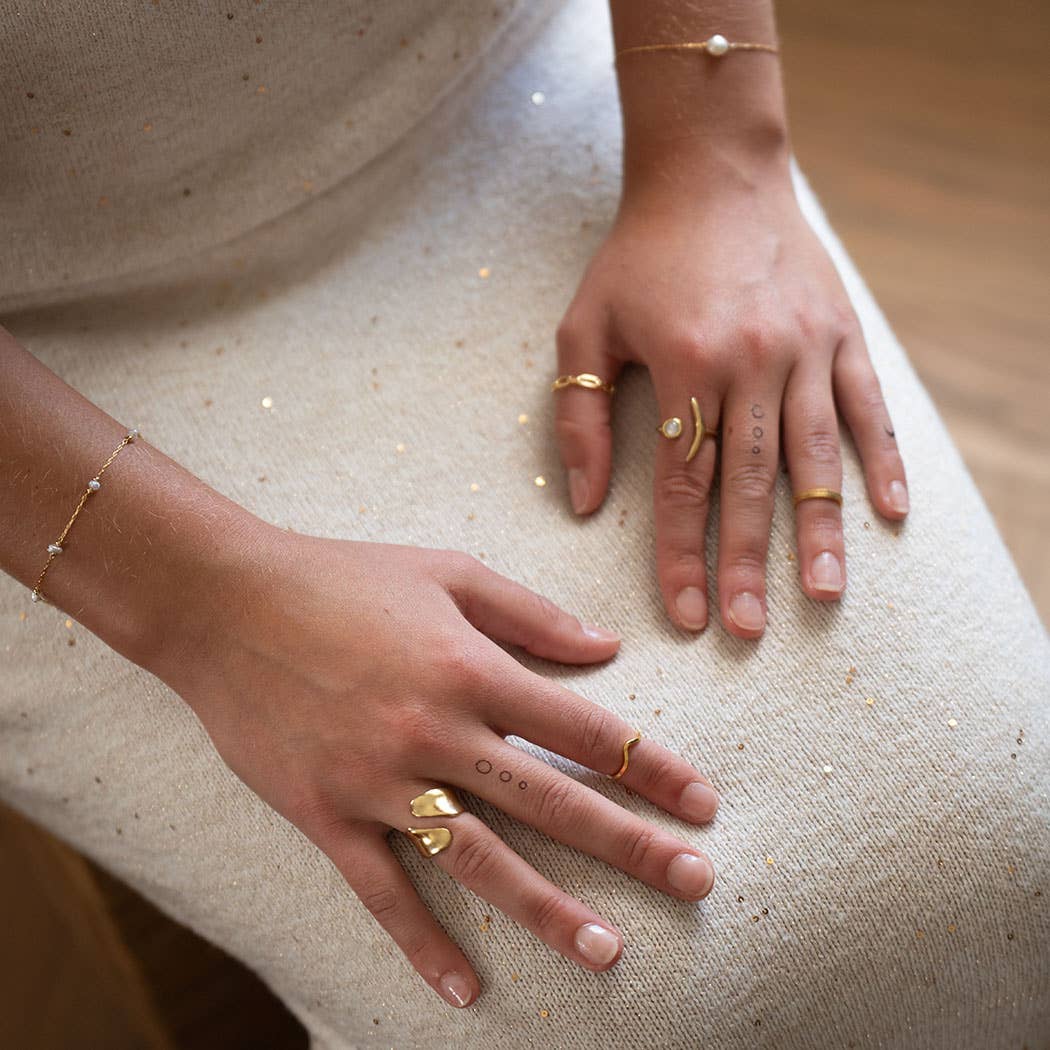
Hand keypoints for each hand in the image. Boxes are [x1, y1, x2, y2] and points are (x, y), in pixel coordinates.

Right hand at [159, 525, 719, 1007]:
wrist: (225, 603)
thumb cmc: (343, 578)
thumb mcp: (446, 572)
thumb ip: (530, 613)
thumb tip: (605, 647)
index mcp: (470, 668)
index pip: (581, 727)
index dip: (648, 765)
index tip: (701, 801)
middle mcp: (434, 730)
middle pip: (550, 800)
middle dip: (631, 844)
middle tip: (697, 883)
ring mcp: (378, 780)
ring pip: (478, 858)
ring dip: (546, 909)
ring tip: (609, 951)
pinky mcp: (325, 814)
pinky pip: (382, 891)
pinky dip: (422, 944)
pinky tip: (465, 991)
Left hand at [554, 168, 908, 637]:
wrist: (711, 174)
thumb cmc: (638, 255)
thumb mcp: (584, 327)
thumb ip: (579, 417)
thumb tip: (582, 504)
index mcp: (686, 364)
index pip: (681, 483)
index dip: (681, 555)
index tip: (686, 614)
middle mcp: (752, 361)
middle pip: (750, 483)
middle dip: (747, 563)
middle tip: (748, 630)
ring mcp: (805, 346)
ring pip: (816, 455)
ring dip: (821, 530)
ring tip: (824, 594)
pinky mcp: (841, 331)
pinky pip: (867, 405)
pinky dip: (881, 458)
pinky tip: (889, 512)